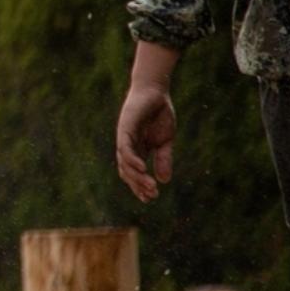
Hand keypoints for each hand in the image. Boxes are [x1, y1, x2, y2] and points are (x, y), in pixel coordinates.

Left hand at [115, 85, 175, 201]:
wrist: (156, 91)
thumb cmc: (159, 114)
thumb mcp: (165, 141)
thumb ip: (163, 159)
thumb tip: (163, 181)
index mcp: (137, 150)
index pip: (134, 172)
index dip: (139, 186)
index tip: (150, 198)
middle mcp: (127, 146)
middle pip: (127, 171)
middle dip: (138, 185)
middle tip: (152, 196)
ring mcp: (124, 137)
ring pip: (125, 162)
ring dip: (136, 176)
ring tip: (149, 187)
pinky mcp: (124, 128)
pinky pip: (125, 147)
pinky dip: (131, 159)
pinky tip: (141, 168)